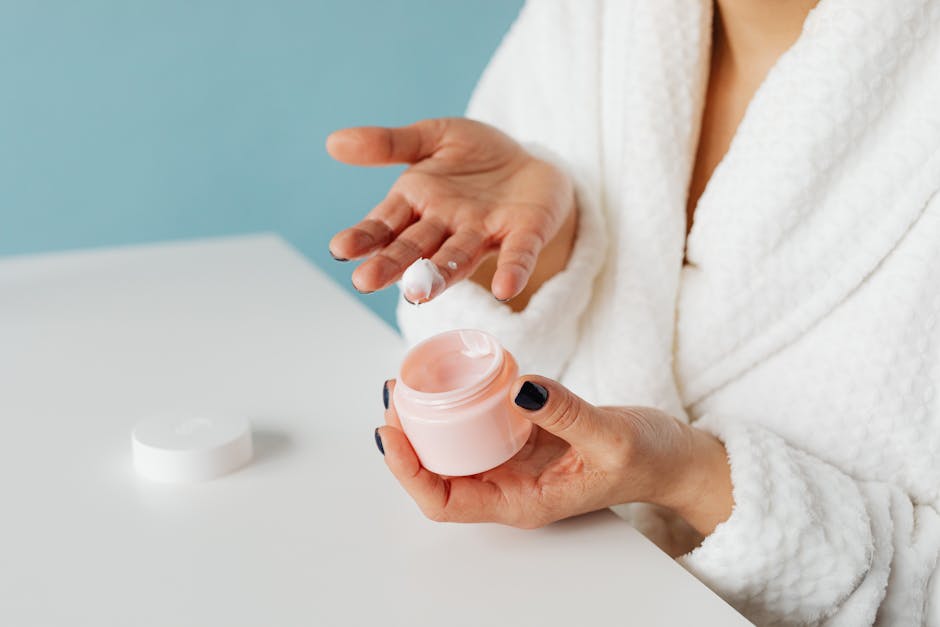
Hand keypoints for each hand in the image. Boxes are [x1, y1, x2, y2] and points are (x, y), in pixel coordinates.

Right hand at [327, 118, 576, 304]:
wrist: (532, 161)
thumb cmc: (475, 156)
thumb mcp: (432, 136)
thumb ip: (389, 143)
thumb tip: (333, 141)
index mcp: (417, 202)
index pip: (385, 224)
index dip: (364, 236)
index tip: (340, 249)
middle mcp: (445, 226)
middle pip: (414, 248)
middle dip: (392, 265)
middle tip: (366, 282)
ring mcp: (483, 233)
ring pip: (457, 258)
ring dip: (439, 276)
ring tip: (419, 294)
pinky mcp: (524, 235)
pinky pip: (517, 255)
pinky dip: (511, 272)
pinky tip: (505, 288)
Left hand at [376, 376, 733, 534]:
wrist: (671, 458)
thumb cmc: (648, 460)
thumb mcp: (612, 437)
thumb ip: (567, 413)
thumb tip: (522, 389)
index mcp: (521, 501)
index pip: (444, 501)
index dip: (409, 472)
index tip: (392, 432)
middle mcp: (509, 485)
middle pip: (436, 473)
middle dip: (406, 439)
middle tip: (394, 392)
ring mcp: (514, 462)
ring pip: (452, 448)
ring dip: (425, 419)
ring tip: (408, 381)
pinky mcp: (523, 437)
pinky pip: (477, 424)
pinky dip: (456, 403)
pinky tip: (449, 374)